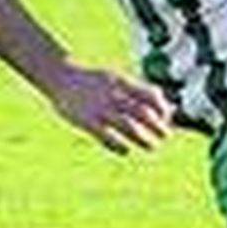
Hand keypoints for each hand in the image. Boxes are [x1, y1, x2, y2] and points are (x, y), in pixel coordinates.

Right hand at [48, 63, 172, 154]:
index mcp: (122, 82)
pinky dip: (117, 145)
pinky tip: (125, 151)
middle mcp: (113, 95)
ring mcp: (99, 108)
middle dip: (156, 126)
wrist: (60, 76)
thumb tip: (165, 105)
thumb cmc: (94, 81)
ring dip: (142, 139)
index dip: (161, 108)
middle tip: (166, 136)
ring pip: (127, 126)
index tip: (166, 118)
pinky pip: (105, 137)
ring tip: (152, 147)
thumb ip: (139, 90)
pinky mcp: (86, 121)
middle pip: (141, 112)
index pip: (149, 95)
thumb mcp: (117, 78)